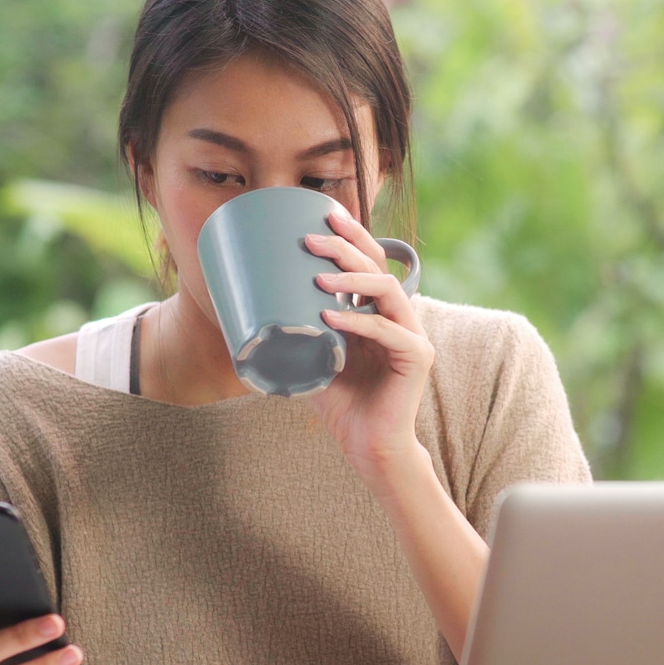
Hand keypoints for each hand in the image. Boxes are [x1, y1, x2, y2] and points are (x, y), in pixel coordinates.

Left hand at [305, 207, 433, 471]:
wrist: (369, 447)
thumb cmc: (341, 405)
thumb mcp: (311, 359)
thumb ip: (297, 333)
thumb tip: (246, 310)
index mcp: (378, 313)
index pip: (370, 263)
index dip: (352, 236)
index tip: (323, 216)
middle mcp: (399, 318)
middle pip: (378, 267)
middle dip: (346, 247)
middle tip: (311, 239)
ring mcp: (412, 336)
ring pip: (388, 290)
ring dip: (352, 279)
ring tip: (318, 274)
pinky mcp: (417, 358)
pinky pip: (388, 331)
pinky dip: (357, 322)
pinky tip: (331, 316)